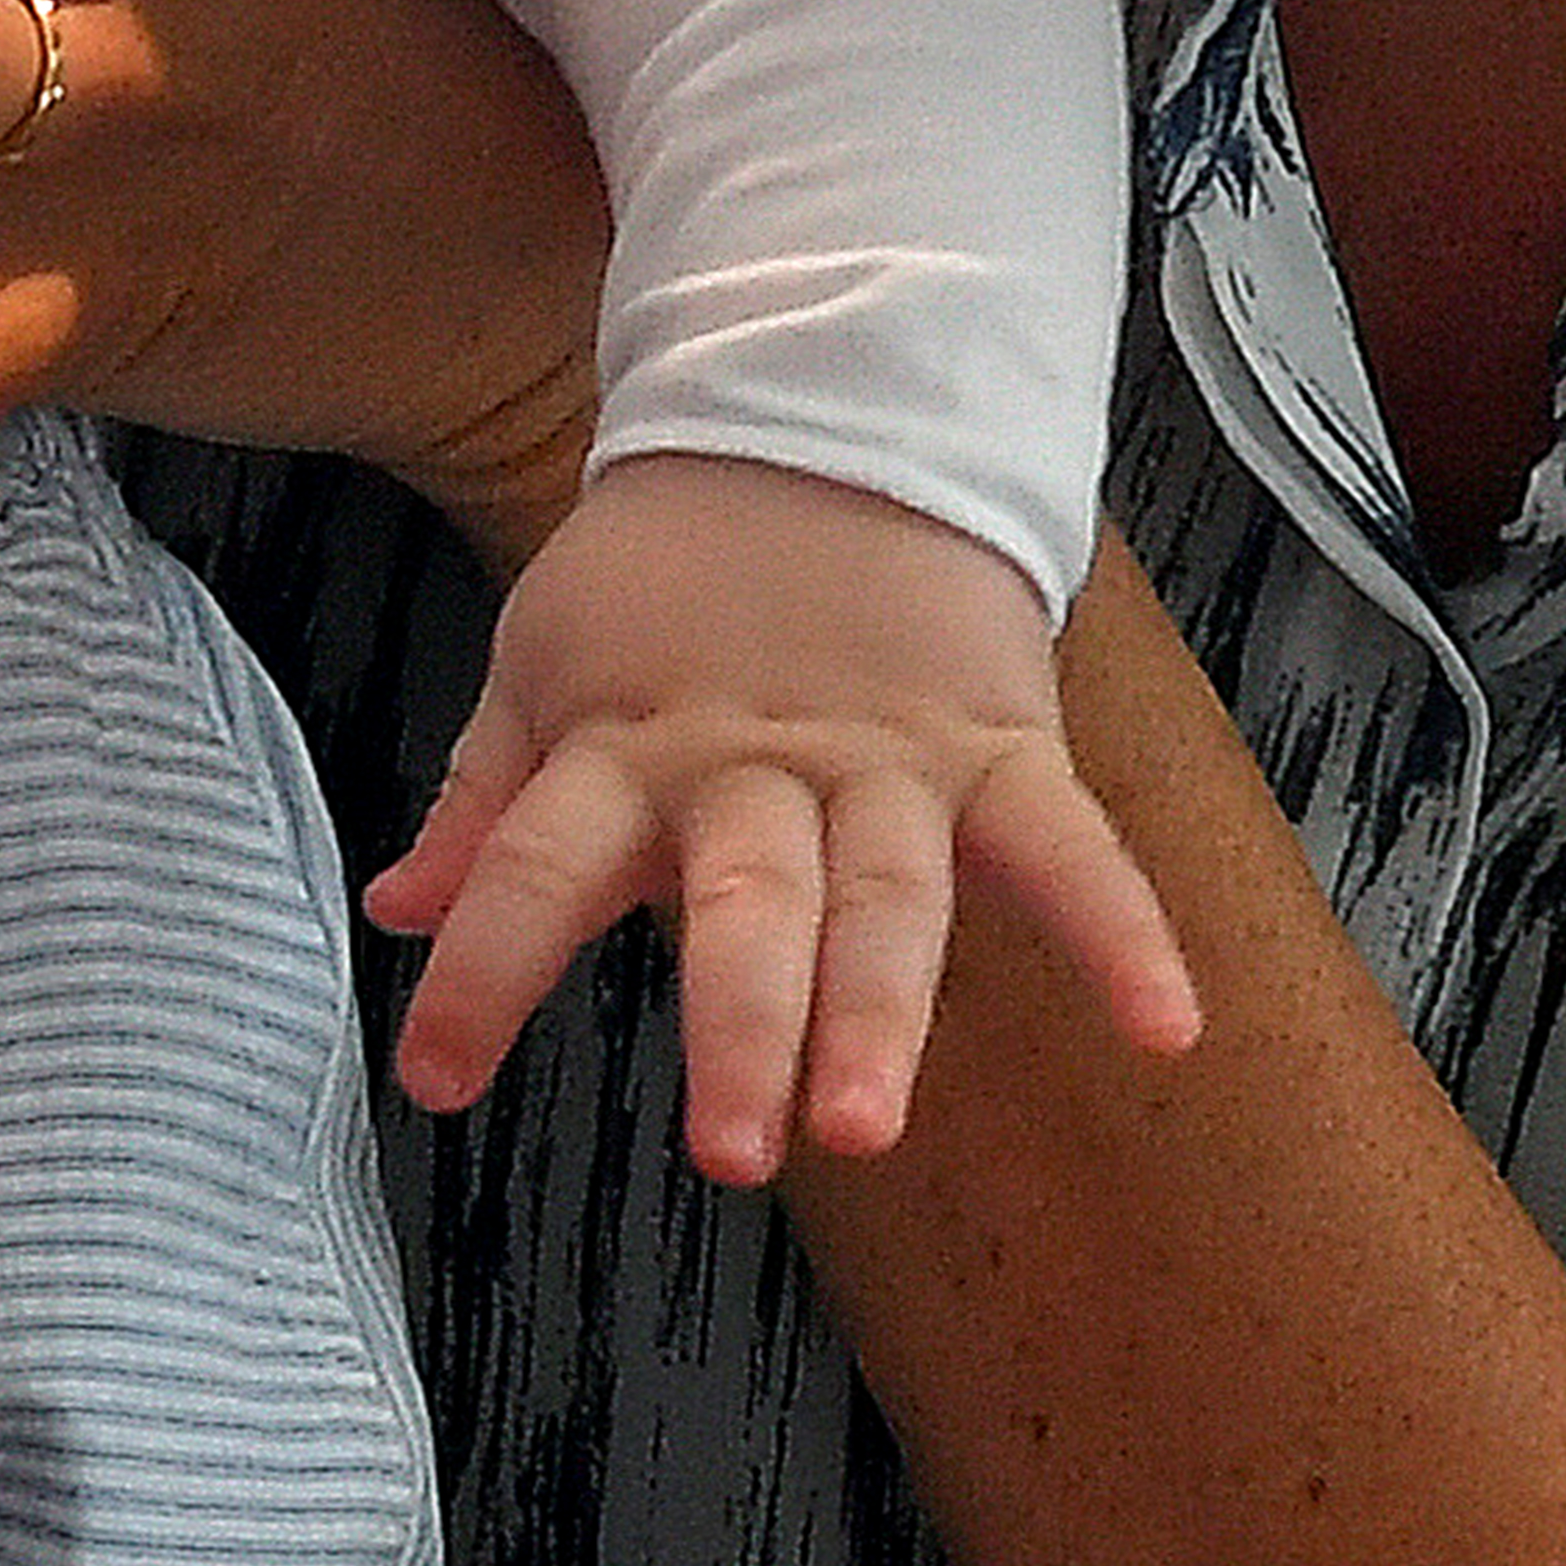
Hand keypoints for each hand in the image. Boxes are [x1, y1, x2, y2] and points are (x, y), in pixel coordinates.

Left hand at [364, 456, 1202, 1182]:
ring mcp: (885, 758)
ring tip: (872, 1122)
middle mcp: (754, 764)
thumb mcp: (548, 664)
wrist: (824, 418)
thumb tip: (397, 911)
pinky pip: (1067, 843)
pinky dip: (1124, 931)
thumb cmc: (672, 575)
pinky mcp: (995, 742)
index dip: (483, 970)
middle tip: (732, 1148)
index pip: (534, 864)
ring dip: (883, 1010)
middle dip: (742, 1025)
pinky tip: (1168, 1027)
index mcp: (626, 746)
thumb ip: (485, 805)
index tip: (435, 1079)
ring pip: (888, 894)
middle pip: (746, 901)